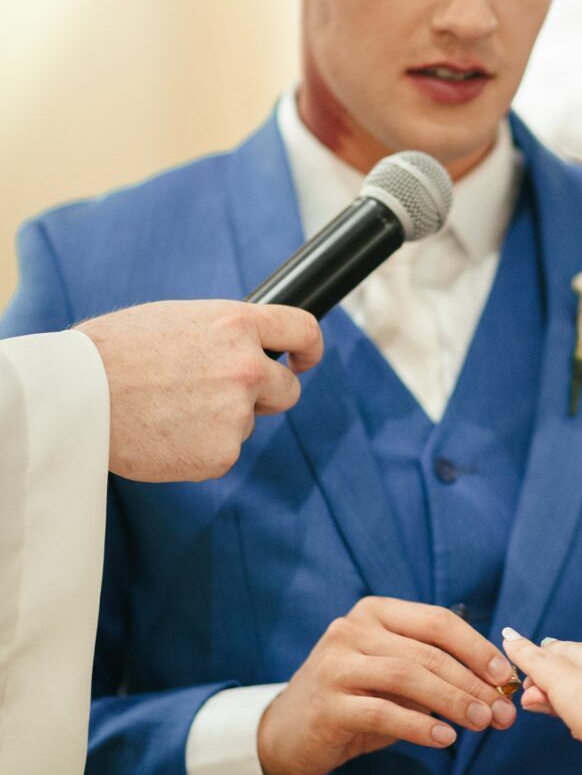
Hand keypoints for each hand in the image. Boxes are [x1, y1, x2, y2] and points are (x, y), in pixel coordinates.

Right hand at [77, 299, 322, 481]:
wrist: (78, 396)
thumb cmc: (115, 352)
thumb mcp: (177, 320)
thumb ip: (222, 334)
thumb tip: (249, 350)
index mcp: (236, 324)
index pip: (302, 330)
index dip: (310, 348)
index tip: (306, 359)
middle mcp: (246, 368)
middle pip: (287, 388)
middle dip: (265, 394)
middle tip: (219, 394)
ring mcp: (236, 414)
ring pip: (246, 422)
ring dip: (220, 420)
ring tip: (168, 409)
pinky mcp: (221, 455)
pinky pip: (223, 452)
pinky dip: (200, 448)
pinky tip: (165, 433)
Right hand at [257, 599, 519, 774]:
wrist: (287, 732)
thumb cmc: (354, 700)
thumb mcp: (394, 679)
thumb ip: (436, 676)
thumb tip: (496, 693)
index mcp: (375, 613)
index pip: (438, 622)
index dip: (477, 648)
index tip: (506, 676)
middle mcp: (352, 630)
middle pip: (428, 652)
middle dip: (473, 683)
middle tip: (503, 712)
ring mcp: (336, 665)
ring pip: (408, 677)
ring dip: (453, 701)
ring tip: (482, 722)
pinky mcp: (328, 704)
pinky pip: (383, 712)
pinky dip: (419, 725)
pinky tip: (444, 738)